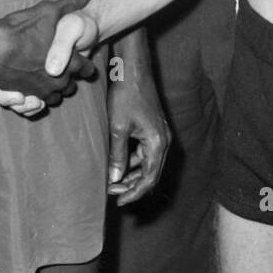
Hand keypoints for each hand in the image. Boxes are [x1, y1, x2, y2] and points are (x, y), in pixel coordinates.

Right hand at [0, 0, 97, 115]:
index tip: (83, 62)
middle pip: (70, 86)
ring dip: (53, 89)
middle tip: (64, 69)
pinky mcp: (23, 96)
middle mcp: (58, 82)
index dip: (86, 65)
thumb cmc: (22, 29)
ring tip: (48, 78)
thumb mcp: (49, 10)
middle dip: (69, 78)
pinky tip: (32, 85)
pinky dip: (36, 95)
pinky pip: (35, 102)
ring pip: (54, 97)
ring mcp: (40, 92)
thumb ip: (70, 2)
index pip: (87, 70)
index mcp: (69, 63)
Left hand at [106, 62, 168, 204]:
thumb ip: (117, 156)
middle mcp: (163, 140)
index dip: (134, 193)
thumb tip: (115, 180)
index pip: (149, 178)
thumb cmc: (125, 96)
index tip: (119, 202)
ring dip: (129, 173)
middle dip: (130, 185)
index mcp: (157, 143)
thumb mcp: (117, 128)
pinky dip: (130, 160)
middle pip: (149, 173)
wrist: (132, 70)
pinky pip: (143, 151)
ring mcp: (159, 134)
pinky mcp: (153, 128)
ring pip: (146, 163)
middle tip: (109, 191)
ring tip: (109, 180)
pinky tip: (115, 162)